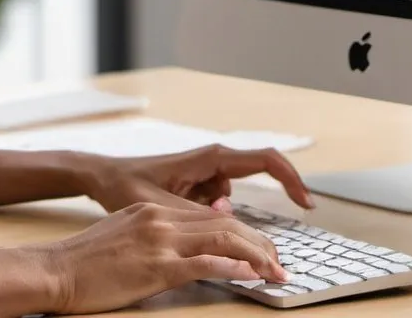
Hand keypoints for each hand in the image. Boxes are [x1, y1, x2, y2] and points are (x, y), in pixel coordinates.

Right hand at [41, 201, 287, 313]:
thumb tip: (185, 248)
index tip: (260, 249)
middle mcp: (161, 218)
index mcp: (154, 211)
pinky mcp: (156, 266)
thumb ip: (155, 234)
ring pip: (222, 239)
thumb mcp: (124, 235)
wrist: (56, 269)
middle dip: (258, 243)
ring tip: (276, 270)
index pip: (210, 218)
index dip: (242, 233)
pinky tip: (251, 274)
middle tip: (280, 262)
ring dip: (255, 255)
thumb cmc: (85, 261)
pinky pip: (205, 264)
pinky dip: (233, 267)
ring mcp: (160, 240)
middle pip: (224, 224)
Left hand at [85, 144, 313, 213]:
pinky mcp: (198, 186)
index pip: (266, 160)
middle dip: (259, 221)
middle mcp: (214, 161)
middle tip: (266, 256)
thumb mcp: (164, 204)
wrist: (103, 177)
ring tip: (183, 214)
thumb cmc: (127, 183)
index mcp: (212, 156)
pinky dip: (210, 219)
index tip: (308, 204)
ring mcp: (207, 173)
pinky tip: (180, 215)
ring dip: (222, 220)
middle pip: (257, 185)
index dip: (292, 179)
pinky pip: (218, 207)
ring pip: (233, 204)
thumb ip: (198, 214)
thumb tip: (230, 221)